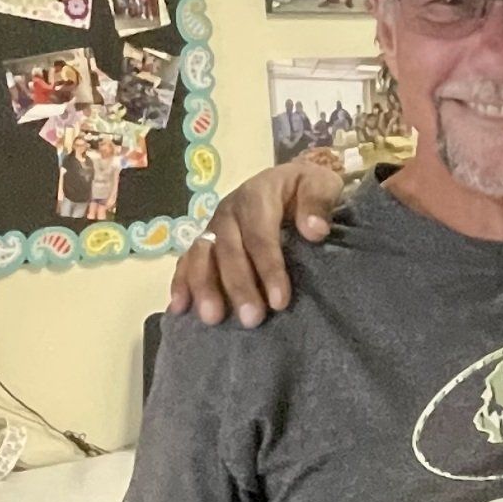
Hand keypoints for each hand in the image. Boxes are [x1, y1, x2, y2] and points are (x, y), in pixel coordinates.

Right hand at [166, 161, 341, 324]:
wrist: (289, 182)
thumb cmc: (307, 189)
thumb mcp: (322, 184)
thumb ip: (319, 202)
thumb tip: (314, 230)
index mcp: (257, 195)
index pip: (260, 235)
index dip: (268, 268)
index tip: (280, 302)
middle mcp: (229, 211)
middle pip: (227, 249)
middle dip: (238, 286)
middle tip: (251, 319)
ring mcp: (213, 226)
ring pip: (201, 256)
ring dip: (204, 287)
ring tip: (212, 319)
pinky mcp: (205, 241)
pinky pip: (187, 261)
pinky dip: (181, 283)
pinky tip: (180, 309)